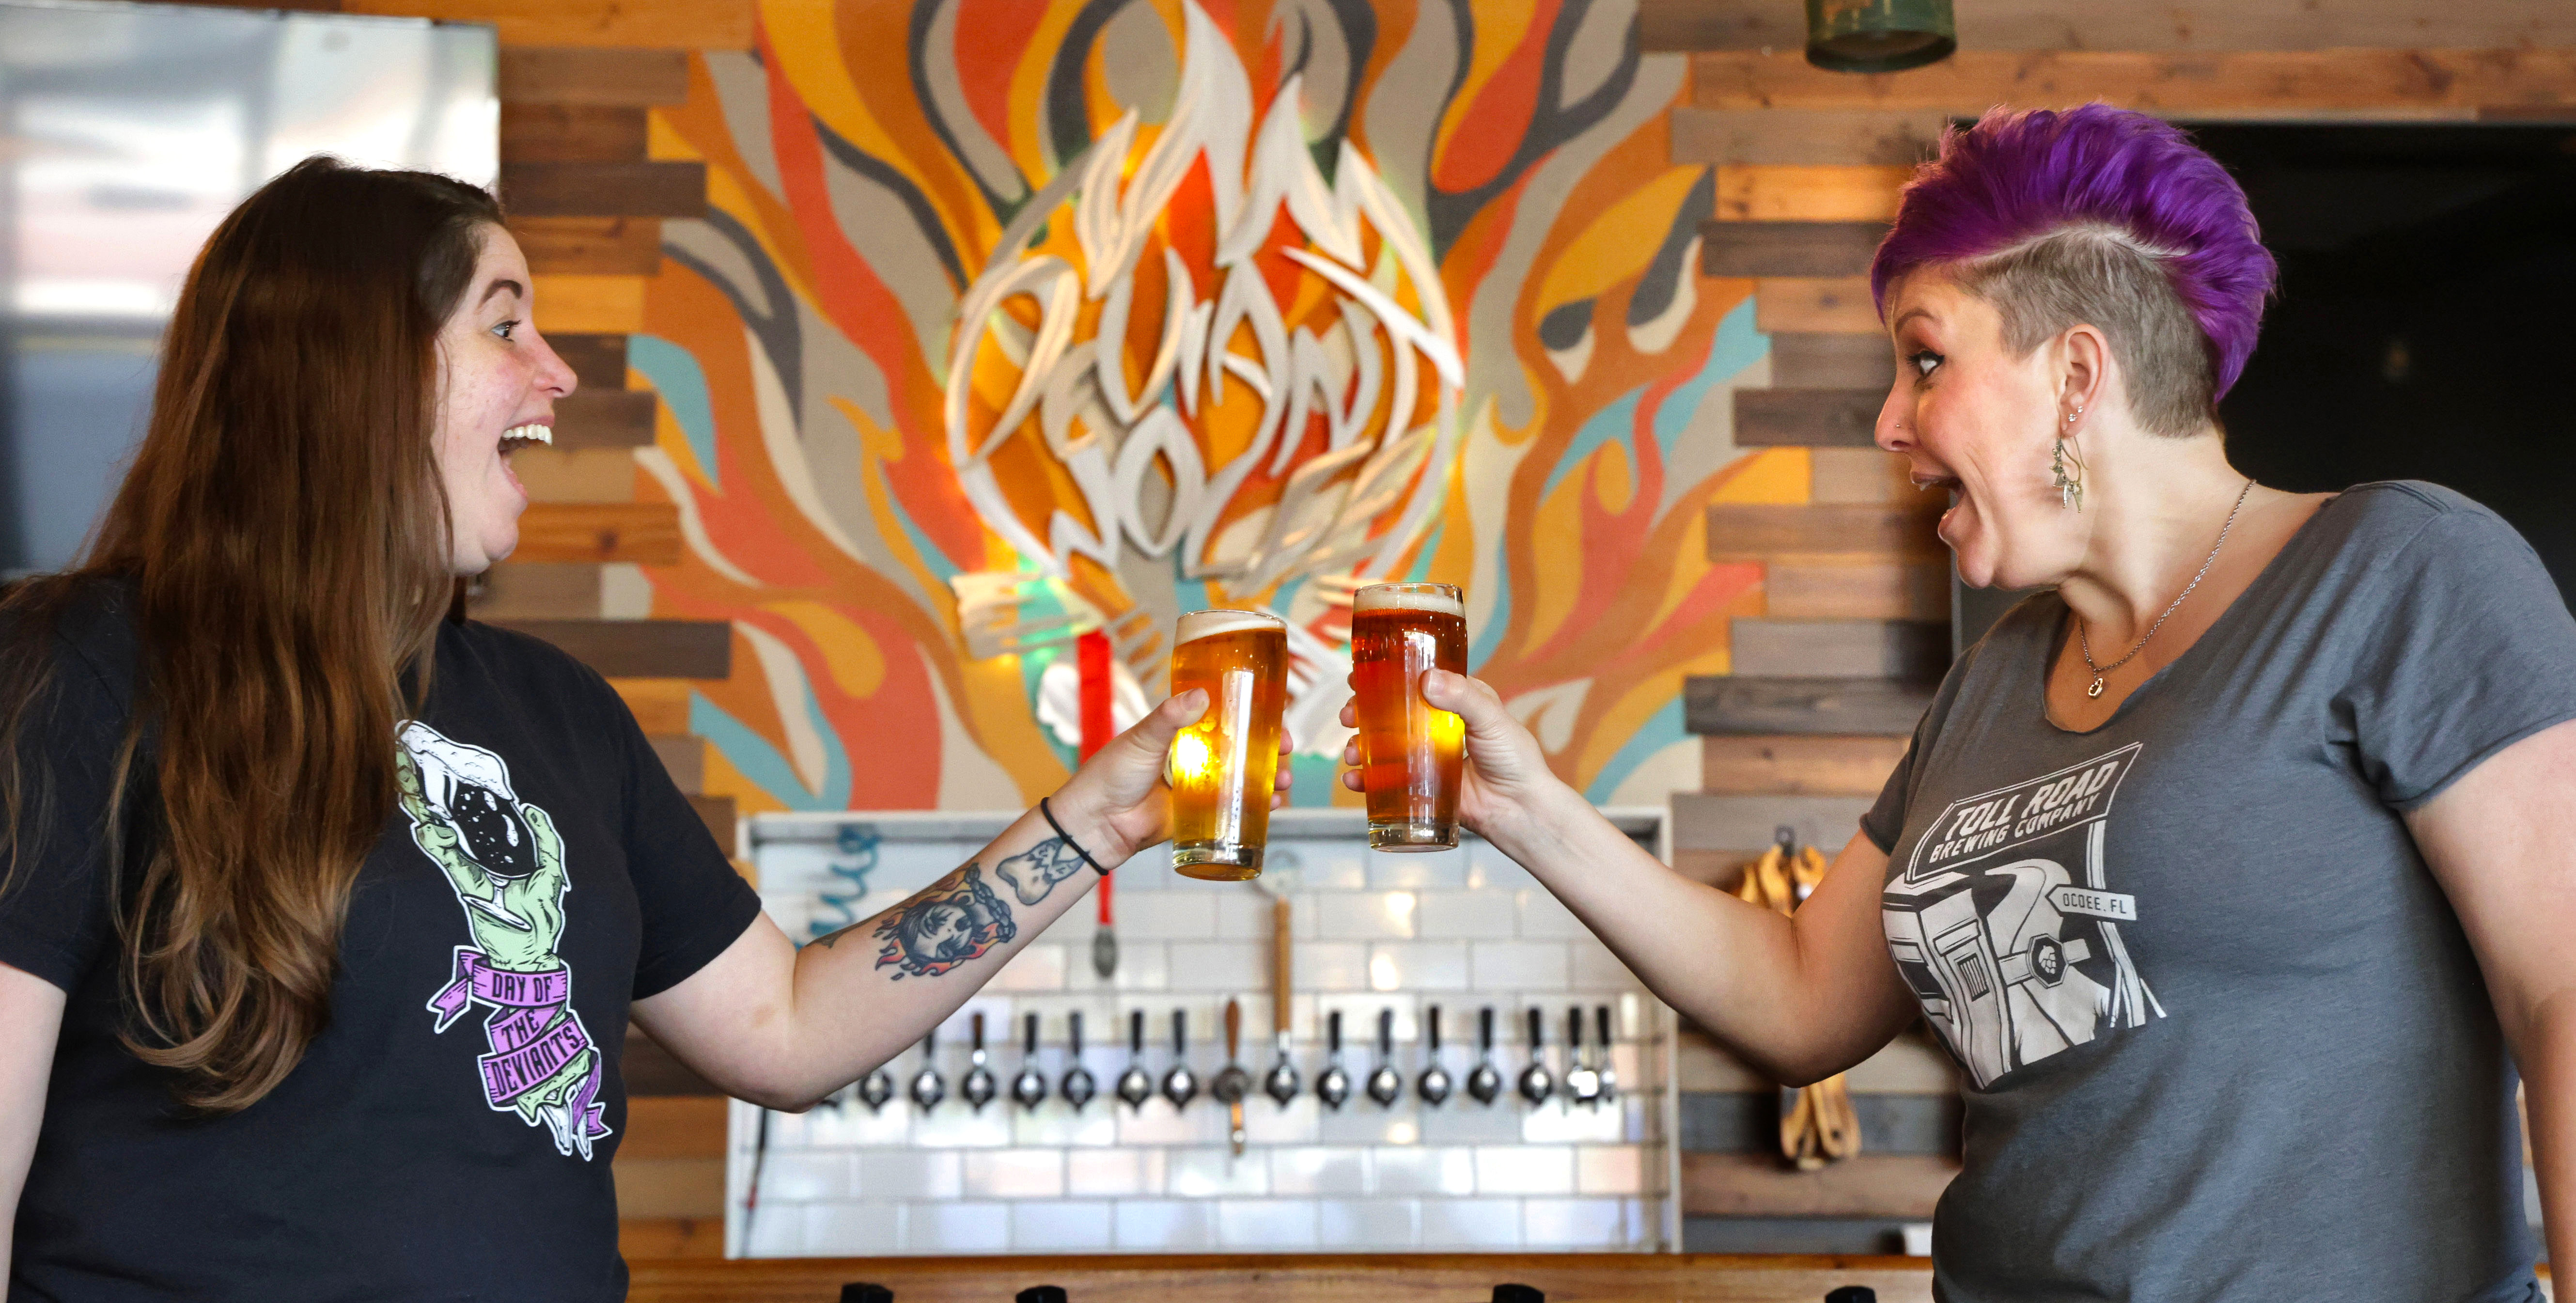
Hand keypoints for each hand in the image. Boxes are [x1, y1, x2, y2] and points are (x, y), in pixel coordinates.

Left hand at [1049, 691, 1294, 863]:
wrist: (1096, 821)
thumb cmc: (1111, 773)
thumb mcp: (1142, 738)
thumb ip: (1170, 717)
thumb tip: (1201, 695)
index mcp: (1182, 731)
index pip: (1224, 716)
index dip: (1252, 714)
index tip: (1275, 712)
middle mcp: (1195, 756)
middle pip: (1242, 748)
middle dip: (1270, 748)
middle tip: (1287, 747)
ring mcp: (1199, 786)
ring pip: (1243, 778)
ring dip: (1269, 777)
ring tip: (1285, 779)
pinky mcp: (1198, 815)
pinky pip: (1232, 809)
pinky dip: (1255, 806)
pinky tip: (1271, 804)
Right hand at [1338, 669, 1569, 840]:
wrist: (1520, 811)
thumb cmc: (1515, 760)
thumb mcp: (1492, 720)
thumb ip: (1464, 698)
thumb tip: (1428, 679)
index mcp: (1455, 700)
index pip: (1414, 680)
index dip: (1384, 676)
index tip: (1359, 674)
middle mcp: (1436, 725)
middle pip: (1389, 712)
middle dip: (1361, 712)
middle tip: (1348, 716)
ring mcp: (1425, 756)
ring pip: (1382, 746)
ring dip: (1359, 746)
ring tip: (1352, 753)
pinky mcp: (1420, 785)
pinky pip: (1386, 780)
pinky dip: (1366, 780)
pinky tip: (1355, 780)